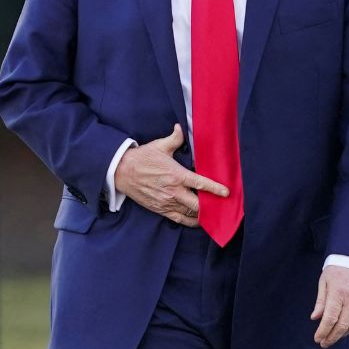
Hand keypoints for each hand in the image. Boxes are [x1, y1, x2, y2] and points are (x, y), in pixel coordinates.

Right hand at [113, 124, 228, 226]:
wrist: (121, 172)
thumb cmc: (142, 158)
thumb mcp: (159, 146)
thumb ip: (175, 138)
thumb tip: (181, 128)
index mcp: (176, 175)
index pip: (200, 184)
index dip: (215, 189)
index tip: (226, 192)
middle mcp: (173, 191)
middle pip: (197, 204)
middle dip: (210, 206)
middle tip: (220, 205)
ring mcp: (166, 202)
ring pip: (189, 213)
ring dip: (202, 214)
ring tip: (213, 213)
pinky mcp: (160, 209)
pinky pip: (179, 219)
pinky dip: (190, 221)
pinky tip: (198, 220)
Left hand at [310, 265, 348, 348]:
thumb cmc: (336, 270)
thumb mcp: (324, 282)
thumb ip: (320, 301)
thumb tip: (315, 318)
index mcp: (338, 292)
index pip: (330, 318)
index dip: (323, 331)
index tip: (317, 338)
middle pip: (342, 326)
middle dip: (331, 337)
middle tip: (323, 343)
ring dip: (341, 335)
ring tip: (332, 337)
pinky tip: (343, 329)